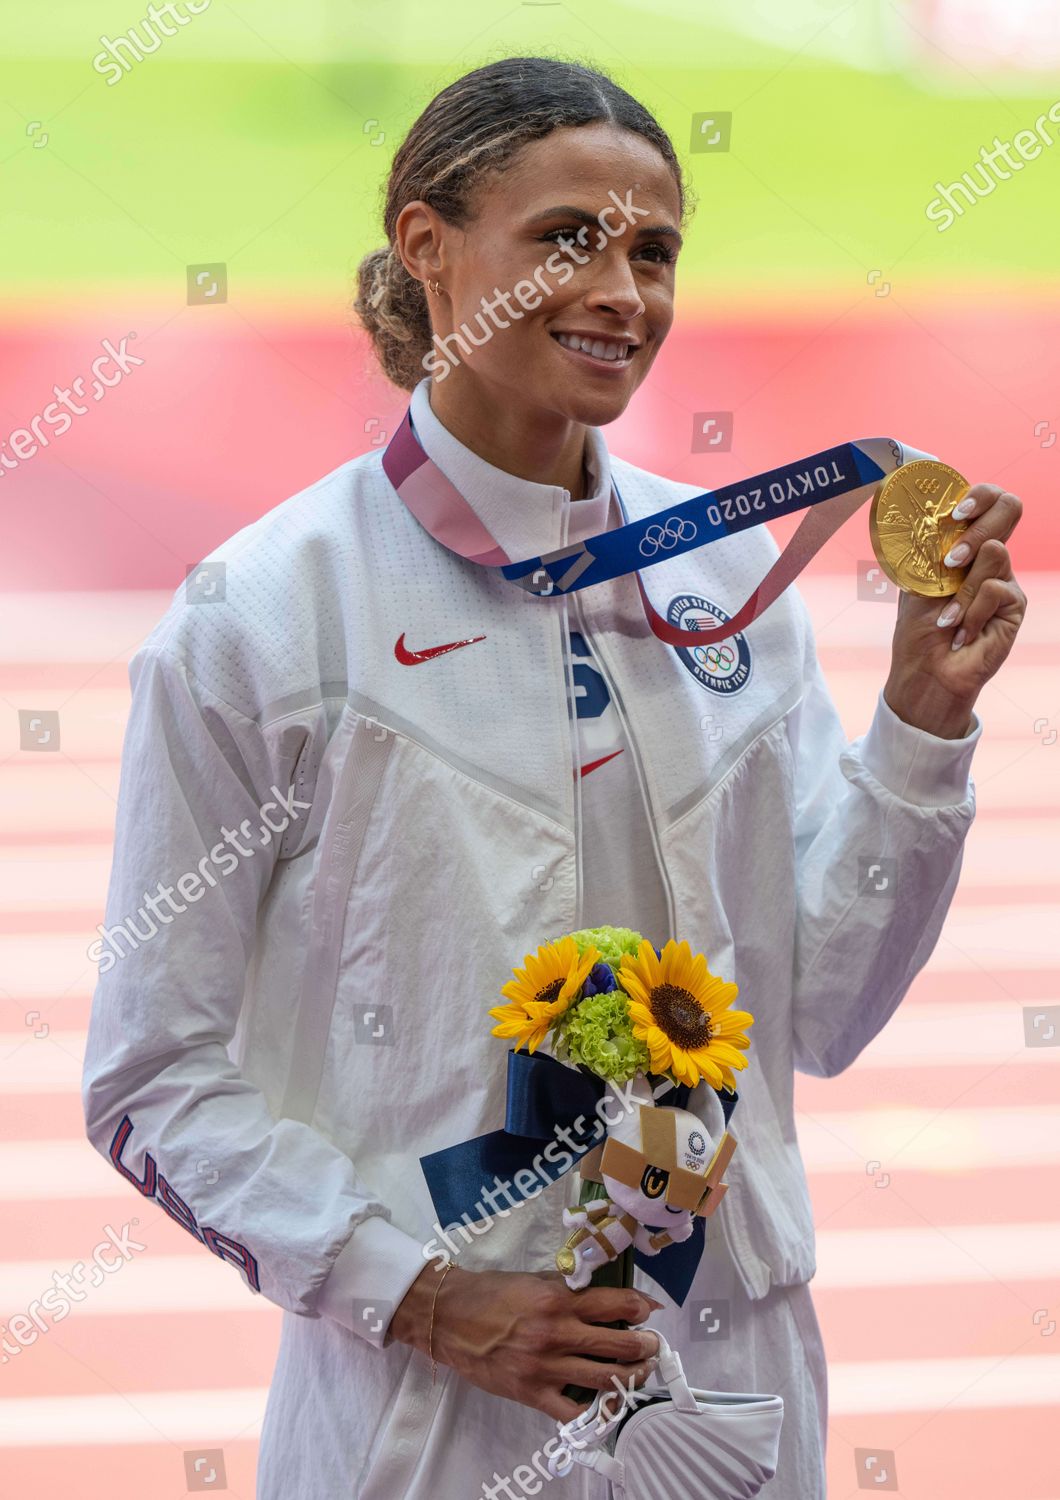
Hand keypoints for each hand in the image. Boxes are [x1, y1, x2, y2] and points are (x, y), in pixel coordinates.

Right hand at [389, 1263, 661, 1421]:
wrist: (450, 1318)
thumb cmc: (492, 1294)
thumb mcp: (534, 1280)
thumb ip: (568, 1288)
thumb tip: (604, 1296)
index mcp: (557, 1298)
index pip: (614, 1302)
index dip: (640, 1306)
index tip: (651, 1310)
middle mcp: (556, 1332)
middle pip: (617, 1344)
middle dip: (644, 1346)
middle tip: (654, 1346)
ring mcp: (545, 1366)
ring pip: (604, 1378)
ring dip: (631, 1376)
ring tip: (641, 1373)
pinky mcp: (531, 1392)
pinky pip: (572, 1411)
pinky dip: (593, 1411)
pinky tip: (606, 1406)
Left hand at [883, 483, 1027, 737]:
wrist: (926, 672)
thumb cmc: (918, 629)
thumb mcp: (918, 582)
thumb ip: (933, 549)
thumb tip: (939, 516)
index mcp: (965, 545)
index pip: (988, 500)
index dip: (979, 495)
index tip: (954, 513)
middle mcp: (990, 557)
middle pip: (1010, 508)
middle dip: (975, 531)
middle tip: (951, 561)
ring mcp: (1005, 578)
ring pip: (995, 552)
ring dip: (961, 590)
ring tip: (947, 618)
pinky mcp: (1015, 603)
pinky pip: (995, 589)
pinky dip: (971, 613)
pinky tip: (961, 633)